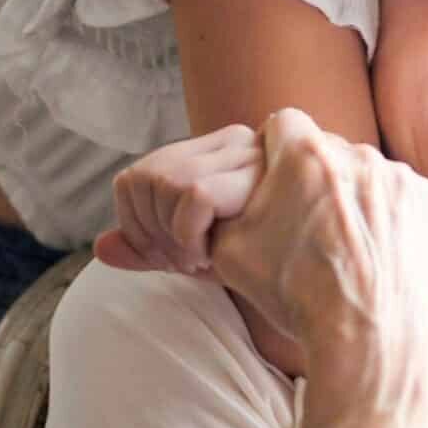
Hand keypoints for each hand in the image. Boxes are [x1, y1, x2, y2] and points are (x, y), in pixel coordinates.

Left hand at [95, 124, 262, 273]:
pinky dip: (188, 235)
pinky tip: (211, 259)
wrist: (326, 286)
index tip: (168, 257)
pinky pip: (191, 195)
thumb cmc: (268, 267)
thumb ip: (152, 249)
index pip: (136, 176)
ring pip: (162, 182)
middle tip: (185, 263)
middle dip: (148, 233)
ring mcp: (247, 152)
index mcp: (215, 153)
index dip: (135, 224)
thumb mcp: (199, 255)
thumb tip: (101, 247)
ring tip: (202, 261)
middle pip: (142, 178)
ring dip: (171, 236)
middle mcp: (232, 141)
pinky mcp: (257, 173)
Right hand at [209, 109, 427, 423]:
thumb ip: (220, 209)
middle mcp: (355, 152)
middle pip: (326, 149)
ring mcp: (396, 175)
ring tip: (344, 243)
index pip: (282, 124)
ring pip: (363, 173)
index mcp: (303, 154)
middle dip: (314, 176)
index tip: (275, 180)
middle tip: (307, 221)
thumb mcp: (230, 251)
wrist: (366, 337)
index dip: (274, 150)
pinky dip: (387, 215)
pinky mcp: (426, 199)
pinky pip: (398, 194)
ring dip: (352, 196)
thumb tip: (200, 201)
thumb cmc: (295, 294)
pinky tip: (375, 250)